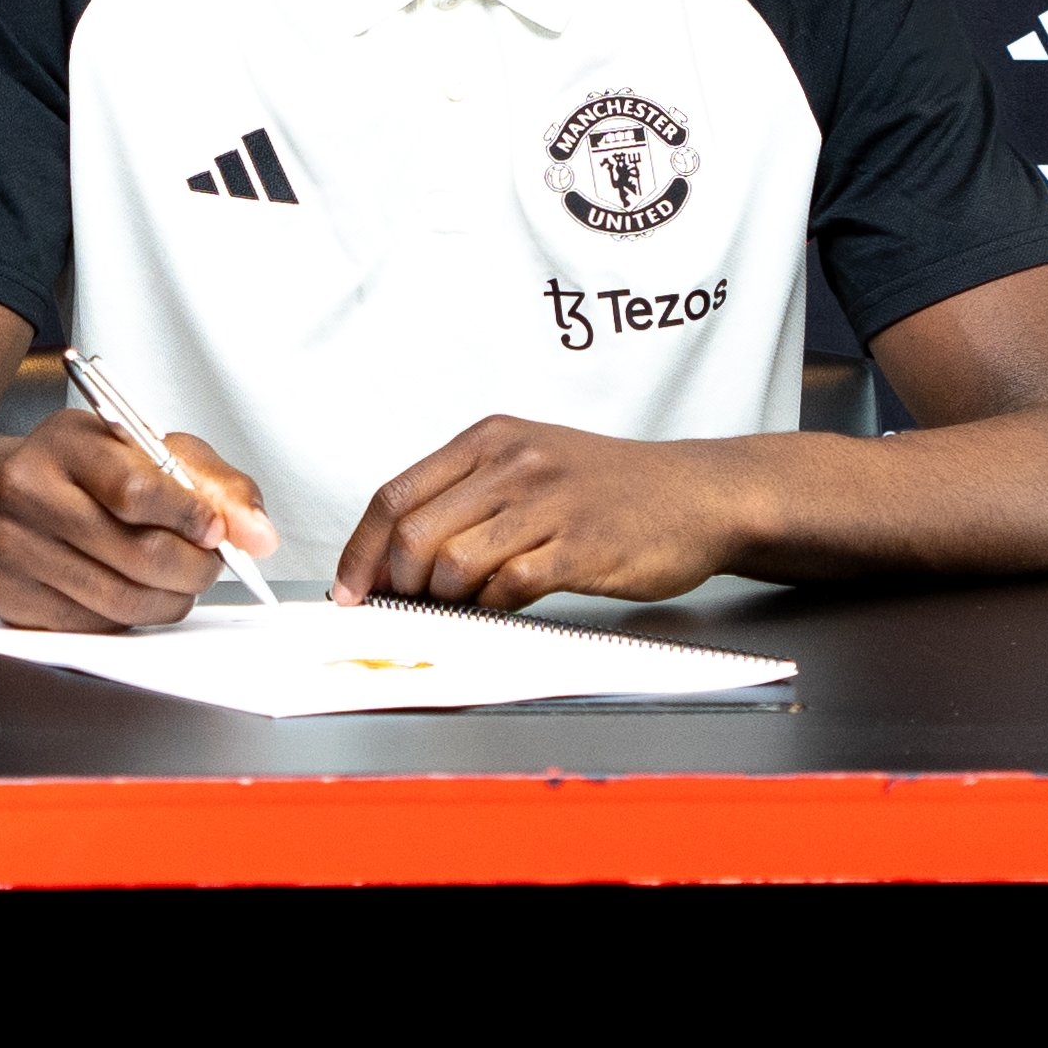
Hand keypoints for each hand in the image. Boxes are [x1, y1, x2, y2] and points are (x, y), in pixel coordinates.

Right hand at [0, 410, 280, 632]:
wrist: (14, 493)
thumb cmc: (91, 470)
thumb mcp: (153, 451)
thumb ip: (215, 486)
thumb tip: (259, 536)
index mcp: (65, 443)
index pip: (136, 489)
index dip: (191, 516)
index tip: (215, 529)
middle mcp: (26, 492)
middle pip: (137, 553)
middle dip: (195, 567)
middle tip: (209, 562)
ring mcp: (10, 548)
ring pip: (123, 599)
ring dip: (171, 598)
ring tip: (178, 579)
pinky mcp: (9, 596)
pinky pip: (95, 625)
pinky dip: (131, 617)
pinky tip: (133, 589)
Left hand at [334, 416, 751, 608]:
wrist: (698, 495)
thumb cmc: (610, 488)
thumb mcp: (531, 464)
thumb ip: (467, 497)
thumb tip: (396, 556)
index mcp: (489, 439)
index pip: (394, 496)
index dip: (361, 551)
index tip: (349, 589)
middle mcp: (512, 463)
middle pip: (413, 535)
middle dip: (397, 585)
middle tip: (406, 607)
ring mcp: (547, 504)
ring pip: (453, 564)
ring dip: (444, 600)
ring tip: (462, 606)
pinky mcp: (579, 547)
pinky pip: (508, 587)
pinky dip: (491, 608)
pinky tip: (502, 607)